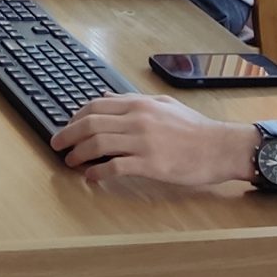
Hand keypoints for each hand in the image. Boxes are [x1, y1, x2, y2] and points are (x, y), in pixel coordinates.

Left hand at [50, 94, 259, 186]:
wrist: (220, 147)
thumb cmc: (194, 128)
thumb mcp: (163, 104)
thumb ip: (133, 101)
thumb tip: (104, 98)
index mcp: (139, 104)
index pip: (95, 106)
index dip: (74, 117)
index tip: (66, 127)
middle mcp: (137, 119)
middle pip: (90, 124)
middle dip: (67, 135)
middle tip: (56, 145)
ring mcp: (143, 142)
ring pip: (98, 145)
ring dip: (78, 154)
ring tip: (70, 162)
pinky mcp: (150, 164)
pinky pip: (115, 168)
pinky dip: (98, 173)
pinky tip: (91, 178)